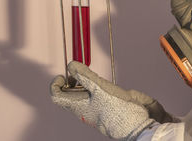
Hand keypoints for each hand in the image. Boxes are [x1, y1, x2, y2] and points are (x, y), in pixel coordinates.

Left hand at [50, 61, 174, 139]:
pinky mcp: (103, 112)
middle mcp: (82, 111)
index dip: (56, 83)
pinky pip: (92, 100)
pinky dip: (93, 90)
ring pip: (80, 97)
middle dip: (71, 81)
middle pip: (67, 95)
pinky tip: (105, 87)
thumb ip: (84, 75)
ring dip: (83, 85)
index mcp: (77, 106)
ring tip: (94, 79)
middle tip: (80, 74)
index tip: (64, 74)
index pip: (56, 95)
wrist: (135, 126)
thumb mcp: (98, 87)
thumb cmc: (116, 109)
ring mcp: (92, 112)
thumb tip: (70, 65)